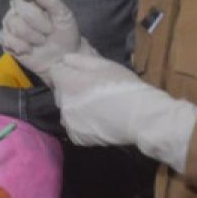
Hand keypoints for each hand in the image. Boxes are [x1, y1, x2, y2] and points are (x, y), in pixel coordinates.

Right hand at [0, 0, 82, 85]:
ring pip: (12, 23)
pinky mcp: (6, 40)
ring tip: (41, 41)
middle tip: (49, 31)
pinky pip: (5, 38)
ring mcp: (10, 23)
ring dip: (31, 35)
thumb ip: (50, 0)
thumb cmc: (64, 34)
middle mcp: (19, 8)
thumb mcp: (64, 15)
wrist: (63, 58)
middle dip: (37, 21)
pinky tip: (29, 49)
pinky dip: (20, 46)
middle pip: (18, 5)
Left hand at [49, 49, 196, 172]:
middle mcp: (63, 103)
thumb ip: (78, 60)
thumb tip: (64, 59)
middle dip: (70, 89)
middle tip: (94, 91)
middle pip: (60, 92)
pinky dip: (81, 124)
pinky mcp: (76, 137)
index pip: (55, 72)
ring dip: (75, 107)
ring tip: (97, 107)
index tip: (83, 75)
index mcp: (68, 83)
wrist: (141, 117)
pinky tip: (98, 120)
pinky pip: (73, 126)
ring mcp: (69, 122)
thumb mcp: (104, 65)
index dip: (68, 71)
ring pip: (66, 109)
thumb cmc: (124, 87)